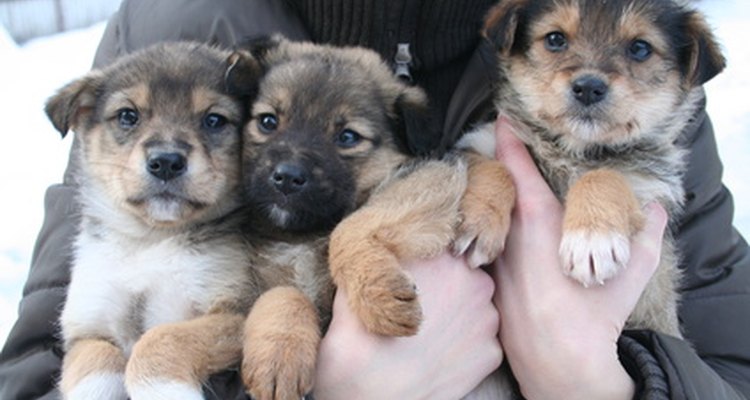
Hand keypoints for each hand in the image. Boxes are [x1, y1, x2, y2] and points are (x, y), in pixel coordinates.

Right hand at [314, 252, 501, 399]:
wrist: (370, 392)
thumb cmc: (358, 334)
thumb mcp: (360, 279)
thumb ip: (384, 257)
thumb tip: (386, 246)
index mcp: (442, 255)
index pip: (444, 246)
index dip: (430, 263)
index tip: (417, 278)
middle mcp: (474, 281)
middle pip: (466, 275)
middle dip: (449, 287)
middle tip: (423, 307)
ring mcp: (487, 318)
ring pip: (476, 309)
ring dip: (459, 316)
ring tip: (429, 334)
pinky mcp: (491, 352)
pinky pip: (480, 341)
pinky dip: (464, 347)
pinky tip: (439, 355)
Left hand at [491, 117, 667, 398]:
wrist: (561, 365)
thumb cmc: (595, 314)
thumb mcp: (631, 271)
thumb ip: (647, 235)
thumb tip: (658, 210)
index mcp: (537, 222)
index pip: (518, 168)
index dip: (509, 140)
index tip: (502, 119)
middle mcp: (508, 236)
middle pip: (500, 191)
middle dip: (504, 172)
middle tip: (511, 156)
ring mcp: (495, 260)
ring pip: (493, 221)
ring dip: (501, 207)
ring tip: (513, 200)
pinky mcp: (490, 284)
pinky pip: (490, 249)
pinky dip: (496, 238)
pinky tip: (508, 244)